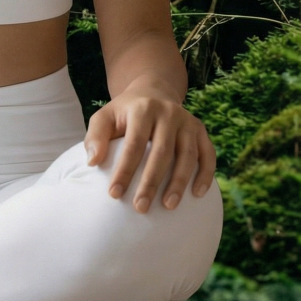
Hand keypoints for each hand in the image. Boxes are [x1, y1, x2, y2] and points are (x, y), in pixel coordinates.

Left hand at [84, 83, 216, 213]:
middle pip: (161, 151)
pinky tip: (197, 194)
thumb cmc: (125, 112)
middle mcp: (168, 113)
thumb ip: (95, 137)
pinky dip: (206, 174)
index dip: (124, 170)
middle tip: (141, 208)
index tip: (114, 195)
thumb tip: (92, 163)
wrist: (153, 92)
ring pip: (187, 154)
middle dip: (151, 182)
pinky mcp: (201, 130)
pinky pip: (208, 154)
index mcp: (142, 109)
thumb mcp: (105, 117)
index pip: (134, 144)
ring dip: (179, 182)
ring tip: (169, 206)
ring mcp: (187, 121)